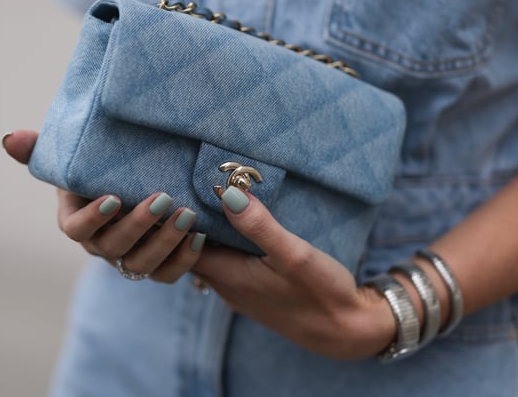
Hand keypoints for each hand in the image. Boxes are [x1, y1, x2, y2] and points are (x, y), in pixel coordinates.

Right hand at [3, 130, 205, 283]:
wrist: (134, 182)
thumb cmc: (98, 166)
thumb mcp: (71, 155)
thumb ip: (39, 148)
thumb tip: (11, 138)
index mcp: (75, 220)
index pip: (76, 229)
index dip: (92, 218)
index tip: (113, 197)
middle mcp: (100, 245)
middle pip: (114, 247)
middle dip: (138, 225)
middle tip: (163, 198)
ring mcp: (128, 259)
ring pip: (142, 264)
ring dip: (165, 242)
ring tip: (187, 215)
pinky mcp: (156, 266)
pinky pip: (168, 274)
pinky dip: (185, 258)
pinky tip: (200, 235)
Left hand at [191, 187, 395, 359]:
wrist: (346, 333)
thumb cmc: (323, 294)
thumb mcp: (295, 254)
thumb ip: (259, 226)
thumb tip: (227, 193)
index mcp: (227, 275)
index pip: (180, 245)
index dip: (171, 218)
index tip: (171, 187)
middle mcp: (226, 286)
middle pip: (189, 250)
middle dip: (184, 222)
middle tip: (185, 184)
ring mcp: (239, 291)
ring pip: (208, 257)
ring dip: (204, 232)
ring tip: (206, 198)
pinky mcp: (254, 292)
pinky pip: (226, 263)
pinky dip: (223, 243)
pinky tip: (236, 226)